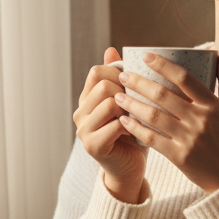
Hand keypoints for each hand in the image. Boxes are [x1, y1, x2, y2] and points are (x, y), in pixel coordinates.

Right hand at [74, 47, 147, 203]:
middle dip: (126, 91)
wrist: (130, 168)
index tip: (134, 84)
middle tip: (138, 104)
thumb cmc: (132, 132)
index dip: (119, 73)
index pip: (97, 71)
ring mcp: (83, 129)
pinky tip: (137, 132)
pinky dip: (131, 126)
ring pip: (109, 102)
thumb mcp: (126, 102)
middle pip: (103, 84)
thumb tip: (111, 50)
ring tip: (137, 118)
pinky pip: (115, 125)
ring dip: (129, 109)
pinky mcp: (92, 145)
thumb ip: (117, 77)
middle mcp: (80, 112)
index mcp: (86, 99)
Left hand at [114, 51, 218, 192]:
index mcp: (212, 105)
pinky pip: (152, 139)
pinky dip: (136, 128)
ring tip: (117, 95)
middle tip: (123, 74)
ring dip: (132, 104)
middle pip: (163, 95)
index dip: (163, 65)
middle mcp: (200, 120)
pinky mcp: (179, 156)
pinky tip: (124, 120)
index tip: (146, 56)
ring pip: (154, 116)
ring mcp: (189, 139)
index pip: (184, 78)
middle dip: (139, 82)